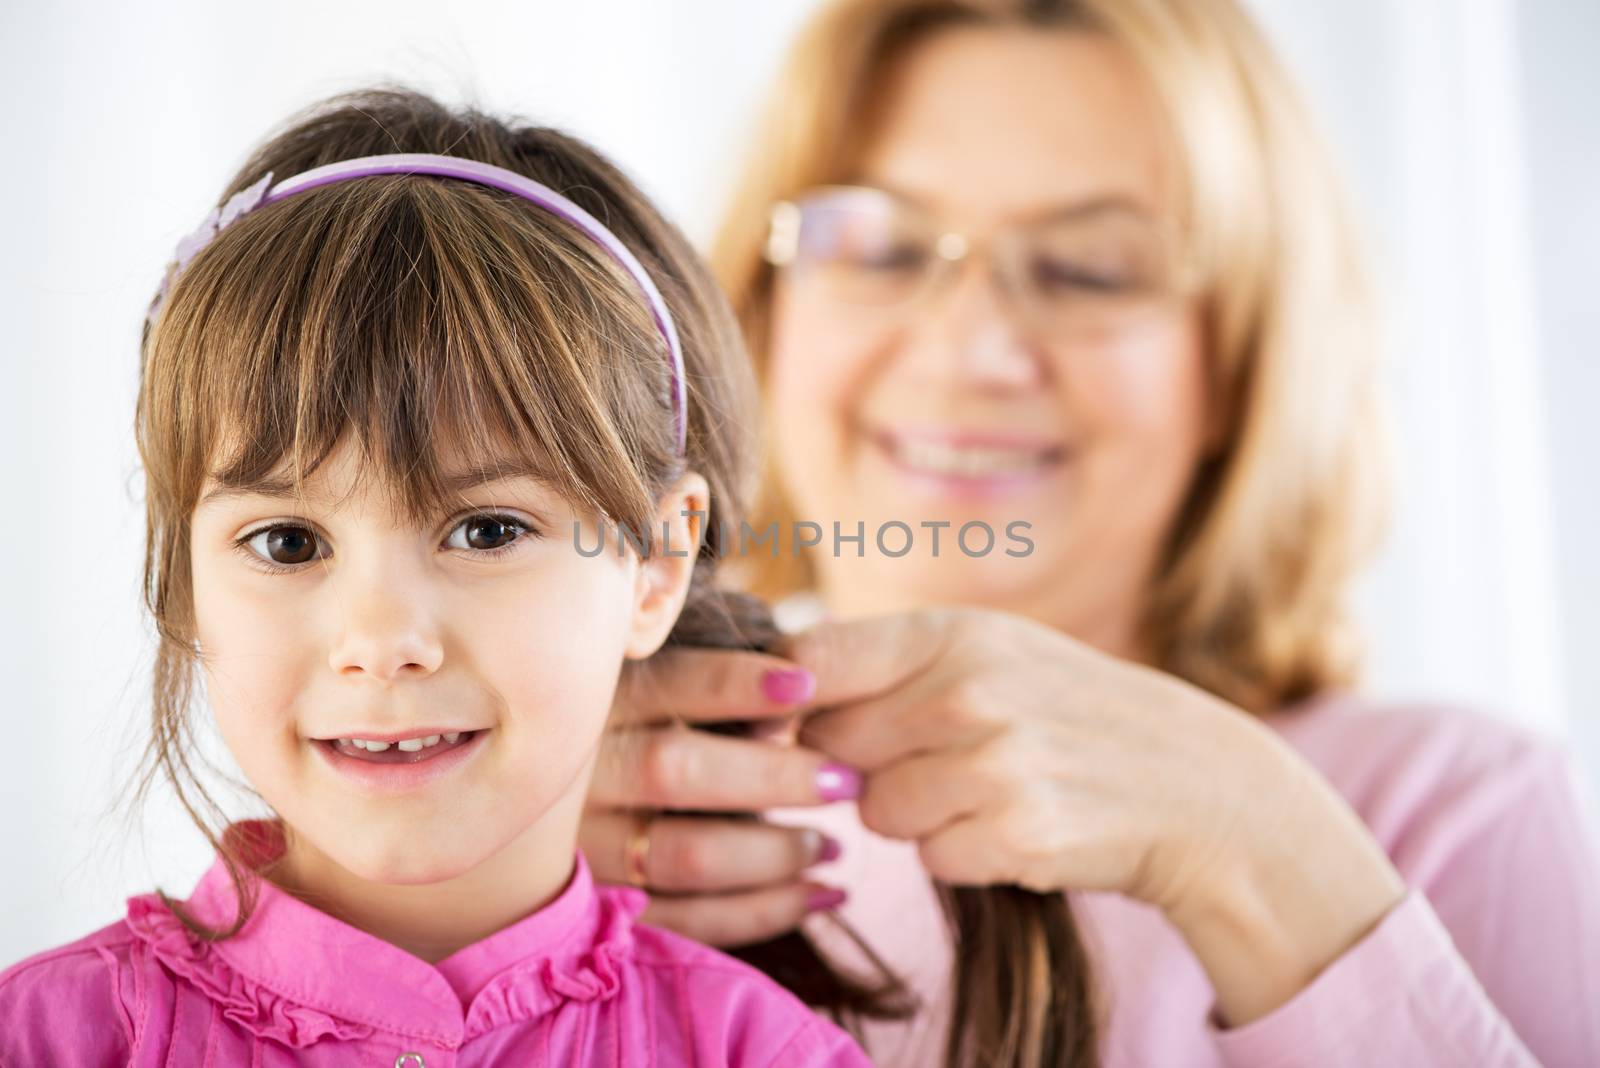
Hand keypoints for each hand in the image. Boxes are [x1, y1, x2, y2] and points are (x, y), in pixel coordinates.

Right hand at [582, 646, 858, 946]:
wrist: (538, 814)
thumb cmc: (626, 738)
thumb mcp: (648, 696)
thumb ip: (705, 693)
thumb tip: (789, 705)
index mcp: (594, 702)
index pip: (671, 682)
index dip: (740, 683)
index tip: (809, 685)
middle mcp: (576, 773)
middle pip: (675, 771)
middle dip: (774, 777)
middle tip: (845, 781)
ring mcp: (579, 848)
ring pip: (685, 855)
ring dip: (775, 853)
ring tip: (832, 847)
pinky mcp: (596, 909)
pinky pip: (686, 921)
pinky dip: (763, 912)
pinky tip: (820, 895)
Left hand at [776, 606, 1406, 1025]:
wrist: (1193, 784)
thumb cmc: (1064, 711)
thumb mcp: (985, 654)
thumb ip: (882, 664)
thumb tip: (770, 698)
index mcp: (950, 631)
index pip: (806, 658)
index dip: (779, 700)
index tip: (786, 722)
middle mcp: (967, 690)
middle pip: (829, 743)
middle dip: (862, 761)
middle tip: (934, 756)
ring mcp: (994, 764)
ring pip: (874, 810)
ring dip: (915, 814)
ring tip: (985, 788)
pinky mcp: (1017, 835)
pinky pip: (930, 859)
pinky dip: (960, 854)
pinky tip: (1014, 825)